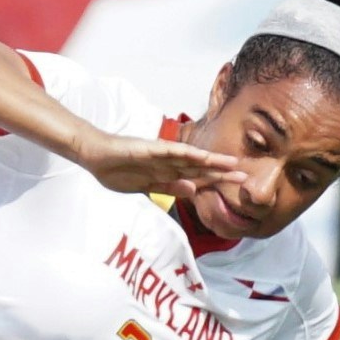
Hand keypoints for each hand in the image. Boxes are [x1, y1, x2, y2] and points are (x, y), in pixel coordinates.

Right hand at [66, 128, 232, 206]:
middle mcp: (167, 162)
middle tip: (244, 176)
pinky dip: (186, 154)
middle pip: (199, 168)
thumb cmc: (116, 170)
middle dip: (220, 172)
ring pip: (190, 159)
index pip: (195, 178)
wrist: (94, 155)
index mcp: (166, 172)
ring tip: (231, 164)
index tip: (233, 186)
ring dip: (210, 162)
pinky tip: (202, 156)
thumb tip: (192, 191)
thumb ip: (167, 188)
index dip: (214, 182)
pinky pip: (171, 151)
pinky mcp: (149, 148)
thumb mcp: (145, 186)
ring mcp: (159, 154)